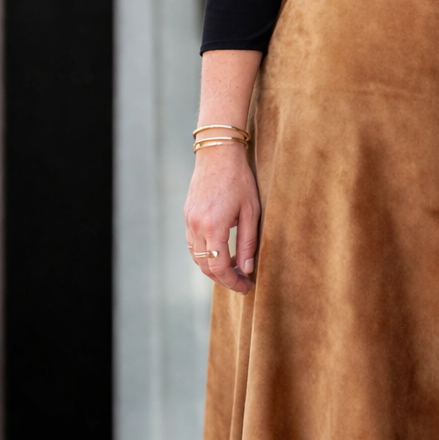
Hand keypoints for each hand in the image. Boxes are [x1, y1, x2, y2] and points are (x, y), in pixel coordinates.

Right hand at [183, 143, 260, 293]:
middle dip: (224, 278)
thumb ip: (248, 242)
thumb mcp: (251, 211)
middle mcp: (196, 226)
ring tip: (233, 270)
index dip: (233, 281)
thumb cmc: (239, 179)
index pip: (219, 267)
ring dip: (213, 268)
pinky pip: (193, 244)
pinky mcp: (187, 215)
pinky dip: (205, 254)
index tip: (246, 287)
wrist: (218, 152)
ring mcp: (189, 220)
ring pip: (197, 257)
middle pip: (205, 266)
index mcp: (213, 226)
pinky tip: (220, 253)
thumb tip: (248, 268)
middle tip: (242, 282)